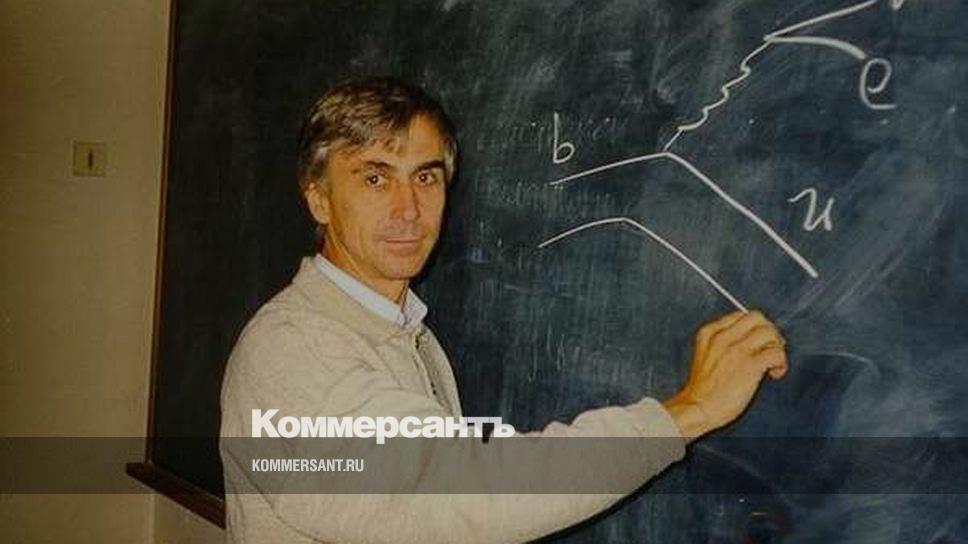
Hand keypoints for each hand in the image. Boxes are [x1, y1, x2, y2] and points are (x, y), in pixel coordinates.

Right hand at [663, 310, 787, 440]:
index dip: (754, 327)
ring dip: (777, 347)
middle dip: (768, 330)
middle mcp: (723, 337)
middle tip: (771, 347)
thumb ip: (723, 343)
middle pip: (756, 317)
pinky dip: (781, 363)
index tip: (758, 341)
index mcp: (709, 333)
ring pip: (769, 332)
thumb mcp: (705, 355)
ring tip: (773, 363)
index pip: (740, 315)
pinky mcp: (750, 365)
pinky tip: (775, 374)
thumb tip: (753, 340)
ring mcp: (736, 350)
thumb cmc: (704, 389)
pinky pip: (776, 353)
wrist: (698, 408)